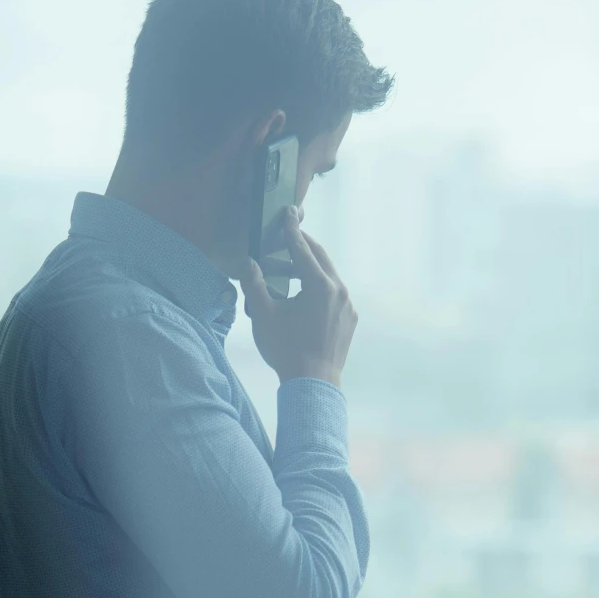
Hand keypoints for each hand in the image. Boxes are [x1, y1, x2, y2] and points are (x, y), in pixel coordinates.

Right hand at [242, 211, 357, 386]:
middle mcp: (339, 290)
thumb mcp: (264, 315)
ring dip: (308, 268)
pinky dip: (318, 286)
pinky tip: (302, 295)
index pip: (302, 249)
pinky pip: (334, 293)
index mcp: (320, 285)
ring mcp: (348, 305)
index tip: (288, 212)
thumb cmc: (286, 350)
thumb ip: (255, 284)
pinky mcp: (349, 318)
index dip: (291, 230)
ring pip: (328, 275)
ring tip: (286, 270)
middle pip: (320, 257)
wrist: (313, 384)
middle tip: (287, 234)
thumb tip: (249, 263)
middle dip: (301, 245)